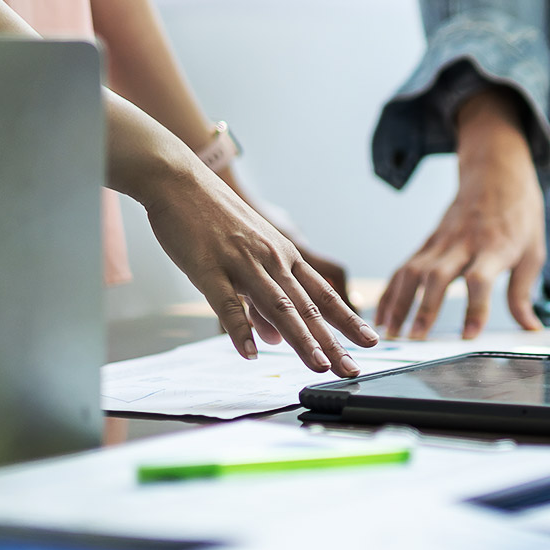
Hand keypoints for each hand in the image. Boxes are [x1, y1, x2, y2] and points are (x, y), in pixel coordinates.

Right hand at [142, 164, 376, 375]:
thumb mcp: (249, 255)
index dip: (348, 320)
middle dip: (332, 341)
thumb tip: (274, 339)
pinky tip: (251, 353)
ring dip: (300, 339)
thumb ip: (262, 300)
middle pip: (308, 307)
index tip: (371, 342)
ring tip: (319, 365)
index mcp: (284, 256)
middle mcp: (271, 260)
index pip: (324, 295)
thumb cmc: (213, 219)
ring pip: (278, 306)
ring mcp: (242, 263)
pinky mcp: (210, 267)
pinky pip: (228, 303)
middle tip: (352, 369)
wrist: (178, 180)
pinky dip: (240, 329)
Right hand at [377, 89, 545, 339]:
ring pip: (413, 271)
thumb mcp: (533, 252)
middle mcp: (463, 243)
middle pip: (438, 275)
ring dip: (399, 303)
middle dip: (425, 308)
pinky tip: (383, 314)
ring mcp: (441, 240)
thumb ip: (523, 293)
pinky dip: (391, 291)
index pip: (480, 280)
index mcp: (494, 247)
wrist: (496, 173)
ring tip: (391, 332)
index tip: (469, 336)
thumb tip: (530, 329)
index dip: (474, 308)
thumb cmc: (519, 215)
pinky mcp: (428, 241)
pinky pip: (404, 267)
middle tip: (417, 338)